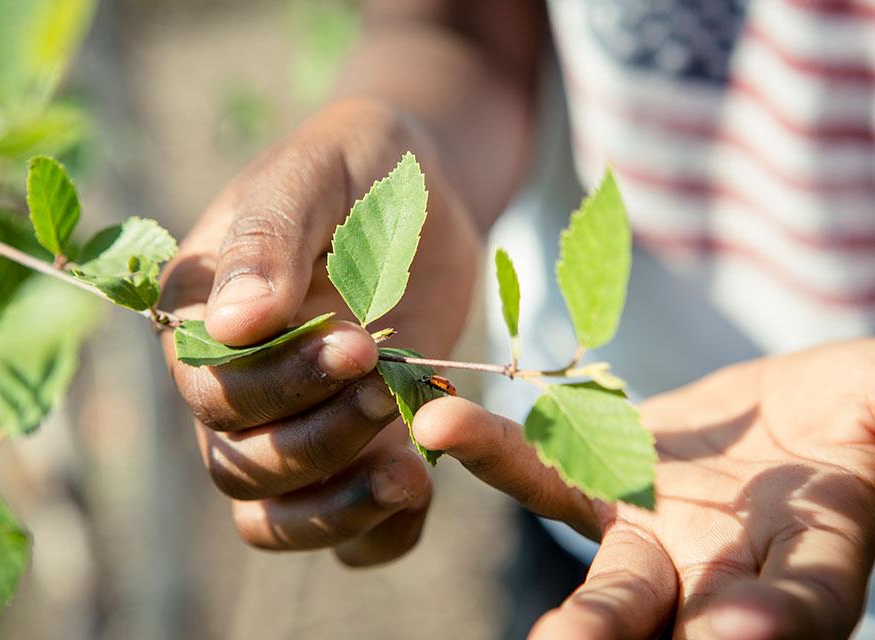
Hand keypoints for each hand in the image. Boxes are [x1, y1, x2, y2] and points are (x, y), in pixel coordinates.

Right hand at [160, 98, 479, 565]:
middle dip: (317, 438)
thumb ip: (269, 240)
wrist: (422, 193)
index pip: (211, 390)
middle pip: (240, 465)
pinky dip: (377, 536)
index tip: (358, 343)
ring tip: (412, 473)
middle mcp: (233, 389)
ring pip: (275, 518)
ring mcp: (291, 429)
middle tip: (386, 382)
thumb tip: (230, 326)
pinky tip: (423, 489)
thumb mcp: (313, 176)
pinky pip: (345, 537)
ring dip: (339, 509)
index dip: (279, 382)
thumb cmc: (356, 168)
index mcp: (198, 322)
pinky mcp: (353, 454)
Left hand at [413, 341, 874, 637]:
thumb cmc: (849, 412)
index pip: (801, 602)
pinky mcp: (597, 486)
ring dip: (574, 612)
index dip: (774, 621)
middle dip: (619, 636)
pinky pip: (544, 476)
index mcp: (809, 559)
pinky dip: (496, 454)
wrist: (779, 420)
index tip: (738, 635)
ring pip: (610, 588)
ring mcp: (654, 539)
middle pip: (677, 621)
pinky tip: (443, 423)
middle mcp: (723, 574)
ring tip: (541, 635)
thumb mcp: (872, 400)